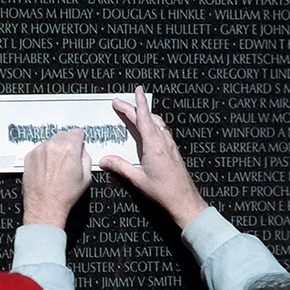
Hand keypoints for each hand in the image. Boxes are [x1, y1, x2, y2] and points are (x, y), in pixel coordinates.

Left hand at [22, 128, 91, 228]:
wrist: (45, 206)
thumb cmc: (64, 195)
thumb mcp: (86, 177)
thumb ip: (86, 158)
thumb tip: (82, 150)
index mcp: (70, 149)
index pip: (77, 132)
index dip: (79, 139)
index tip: (78, 144)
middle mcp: (53, 146)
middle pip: (63, 135)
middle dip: (67, 144)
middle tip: (67, 159)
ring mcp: (39, 150)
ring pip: (51, 142)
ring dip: (54, 150)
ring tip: (56, 167)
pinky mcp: (30, 156)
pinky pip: (40, 149)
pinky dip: (44, 156)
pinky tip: (47, 169)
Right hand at [99, 86, 207, 228]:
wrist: (184, 200)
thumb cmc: (164, 191)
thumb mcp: (138, 180)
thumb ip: (120, 167)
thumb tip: (105, 160)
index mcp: (154, 145)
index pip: (144, 118)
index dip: (139, 102)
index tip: (137, 90)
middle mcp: (163, 142)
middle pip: (148, 118)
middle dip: (134, 108)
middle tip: (119, 104)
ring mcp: (170, 146)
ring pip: (156, 124)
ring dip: (144, 116)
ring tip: (133, 113)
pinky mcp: (173, 151)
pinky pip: (161, 132)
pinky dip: (152, 125)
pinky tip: (147, 131)